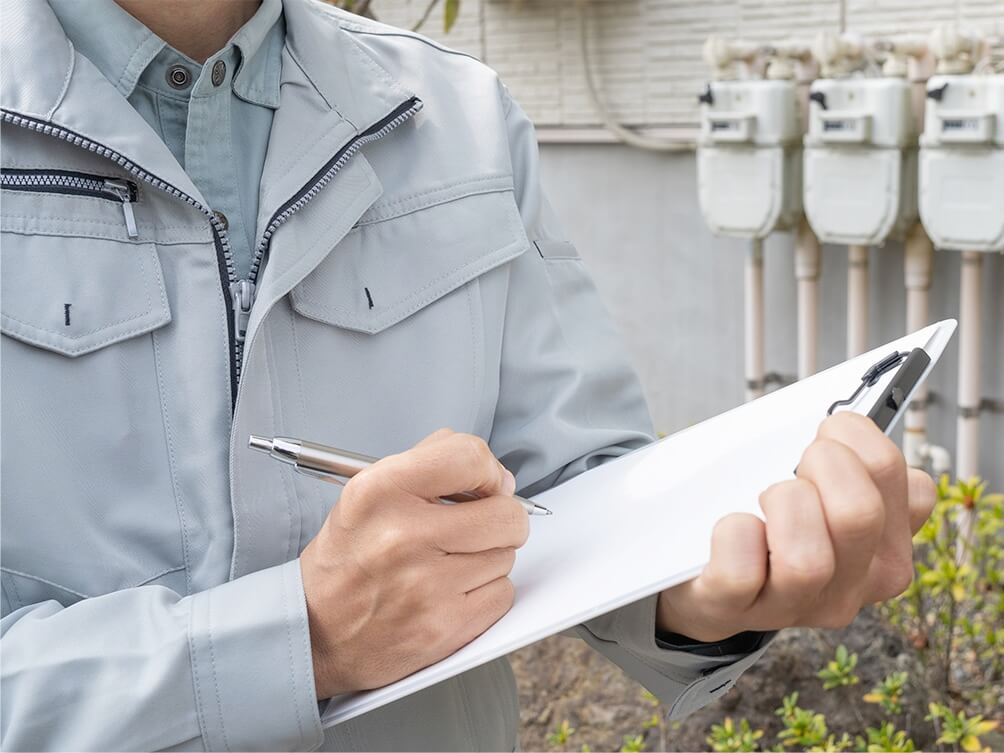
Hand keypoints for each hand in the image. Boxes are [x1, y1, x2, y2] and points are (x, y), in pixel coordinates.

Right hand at [300, 429, 527, 698]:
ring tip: (449, 563)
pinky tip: (453, 591)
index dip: (488, 470)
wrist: (317, 633)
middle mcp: (402, 536)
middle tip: (477, 526)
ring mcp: (426, 585)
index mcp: (380, 492)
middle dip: (499, 518)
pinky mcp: (445, 627)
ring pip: (506, 555)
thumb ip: (427, 463)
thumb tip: (491, 470)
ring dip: (488, 557)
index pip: (468, 457)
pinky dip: (486, 592)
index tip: (486, 484)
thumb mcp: (366, 493)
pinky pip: (502, 593)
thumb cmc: (347, 559)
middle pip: (505, 514)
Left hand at [656, 412, 936, 641]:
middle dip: (821, 464)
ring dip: (777, 507)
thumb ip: (843, 457)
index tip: (827, 438)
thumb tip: (839, 420)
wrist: (709, 583)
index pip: (912, 486)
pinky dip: (730, 535)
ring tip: (761, 504)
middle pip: (861, 513)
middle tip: (793, 465)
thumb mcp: (821, 488)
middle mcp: (854, 586)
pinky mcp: (734, 609)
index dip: (858, 439)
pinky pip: (740, 571)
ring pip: (807, 559)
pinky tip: (730, 529)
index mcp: (885, 549)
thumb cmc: (772, 522)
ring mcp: (794, 606)